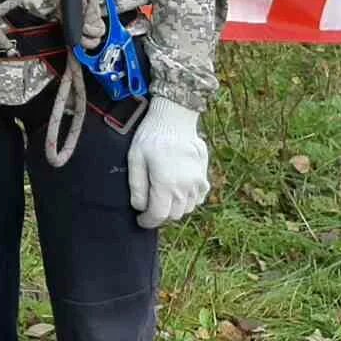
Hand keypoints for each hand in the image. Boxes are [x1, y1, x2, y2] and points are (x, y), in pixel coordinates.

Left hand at [127, 96, 209, 227]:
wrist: (174, 118)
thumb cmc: (151, 136)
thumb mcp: (135, 159)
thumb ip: (137, 186)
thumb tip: (139, 207)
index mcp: (166, 185)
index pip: (158, 215)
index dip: (147, 221)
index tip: (140, 220)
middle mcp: (185, 188)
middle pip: (173, 215)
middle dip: (160, 215)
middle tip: (148, 207)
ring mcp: (198, 183)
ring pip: (187, 208)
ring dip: (174, 208)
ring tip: (161, 198)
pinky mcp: (204, 176)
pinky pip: (198, 198)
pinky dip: (188, 201)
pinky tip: (177, 192)